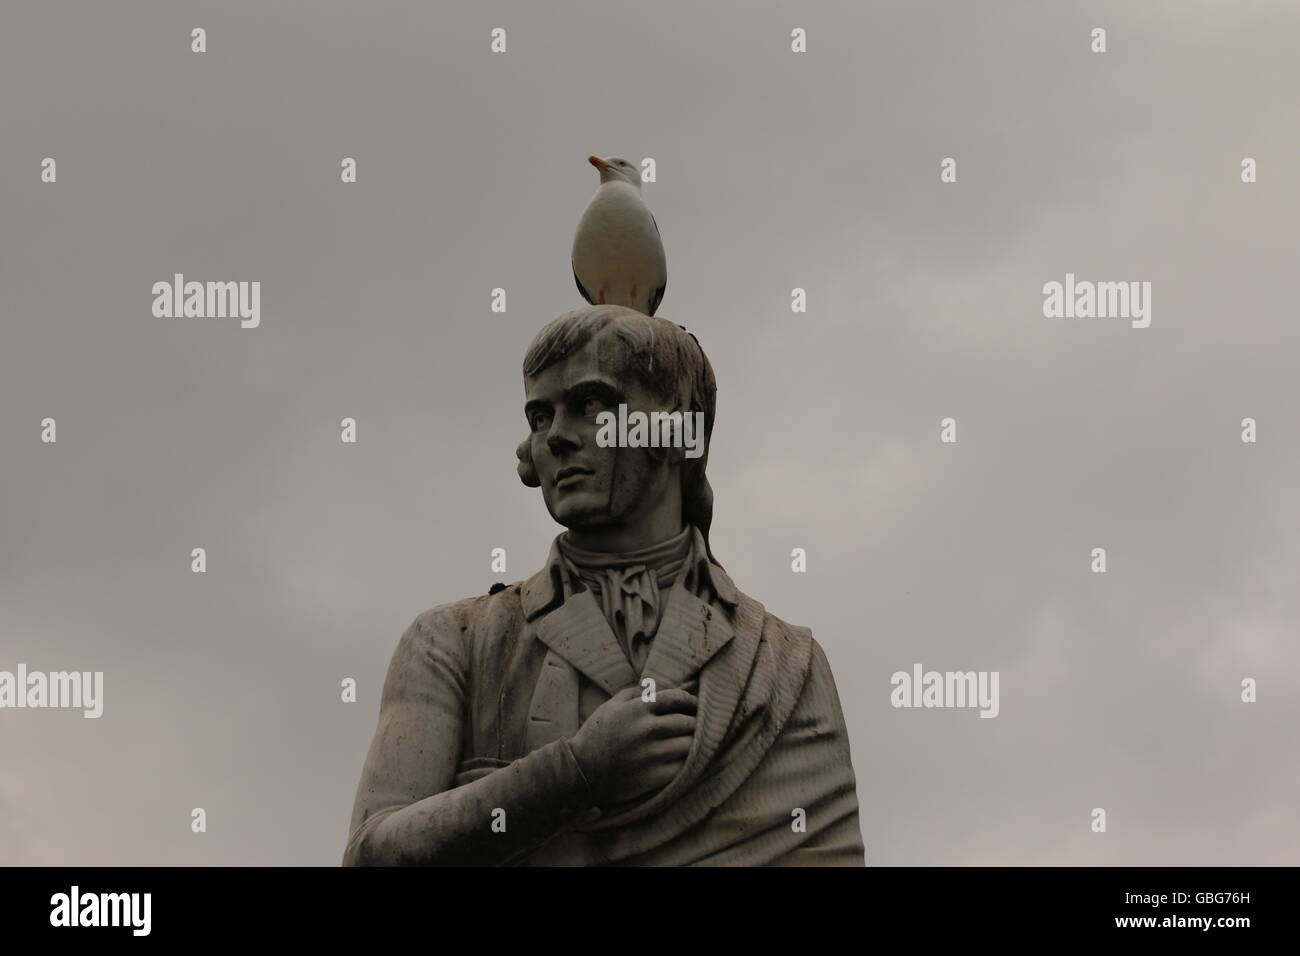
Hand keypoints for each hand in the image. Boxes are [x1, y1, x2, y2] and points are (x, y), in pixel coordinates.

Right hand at [568, 686, 696, 805]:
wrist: (581, 773)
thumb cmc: (597, 735)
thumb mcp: (611, 706)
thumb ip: (635, 692)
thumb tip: (660, 687)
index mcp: (637, 709)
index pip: (677, 698)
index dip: (690, 700)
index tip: (694, 705)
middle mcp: (647, 730)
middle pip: (688, 722)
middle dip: (695, 722)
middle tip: (698, 724)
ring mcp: (652, 755)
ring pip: (691, 745)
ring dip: (695, 742)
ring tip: (695, 741)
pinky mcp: (655, 777)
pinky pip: (685, 767)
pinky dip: (689, 762)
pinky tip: (685, 760)